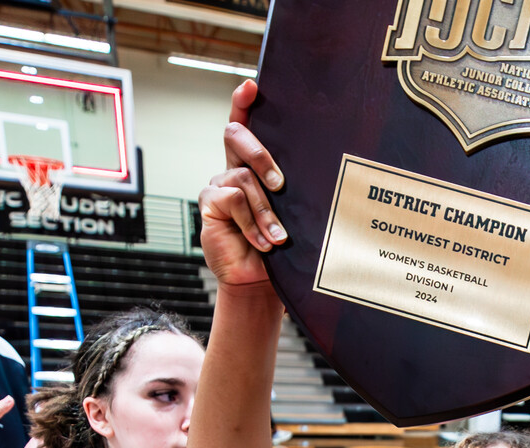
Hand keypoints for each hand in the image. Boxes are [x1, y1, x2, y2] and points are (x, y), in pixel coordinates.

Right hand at [199, 80, 287, 288]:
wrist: (260, 280)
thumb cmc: (280, 245)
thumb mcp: (292, 212)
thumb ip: (295, 190)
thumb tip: (320, 166)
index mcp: (252, 165)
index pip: (243, 124)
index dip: (242, 102)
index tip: (252, 86)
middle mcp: (232, 169)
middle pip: (236, 135)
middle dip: (261, 154)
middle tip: (281, 185)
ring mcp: (218, 186)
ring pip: (243, 177)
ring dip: (265, 211)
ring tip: (277, 237)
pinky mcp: (209, 204)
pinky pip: (232, 199)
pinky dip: (251, 223)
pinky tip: (261, 242)